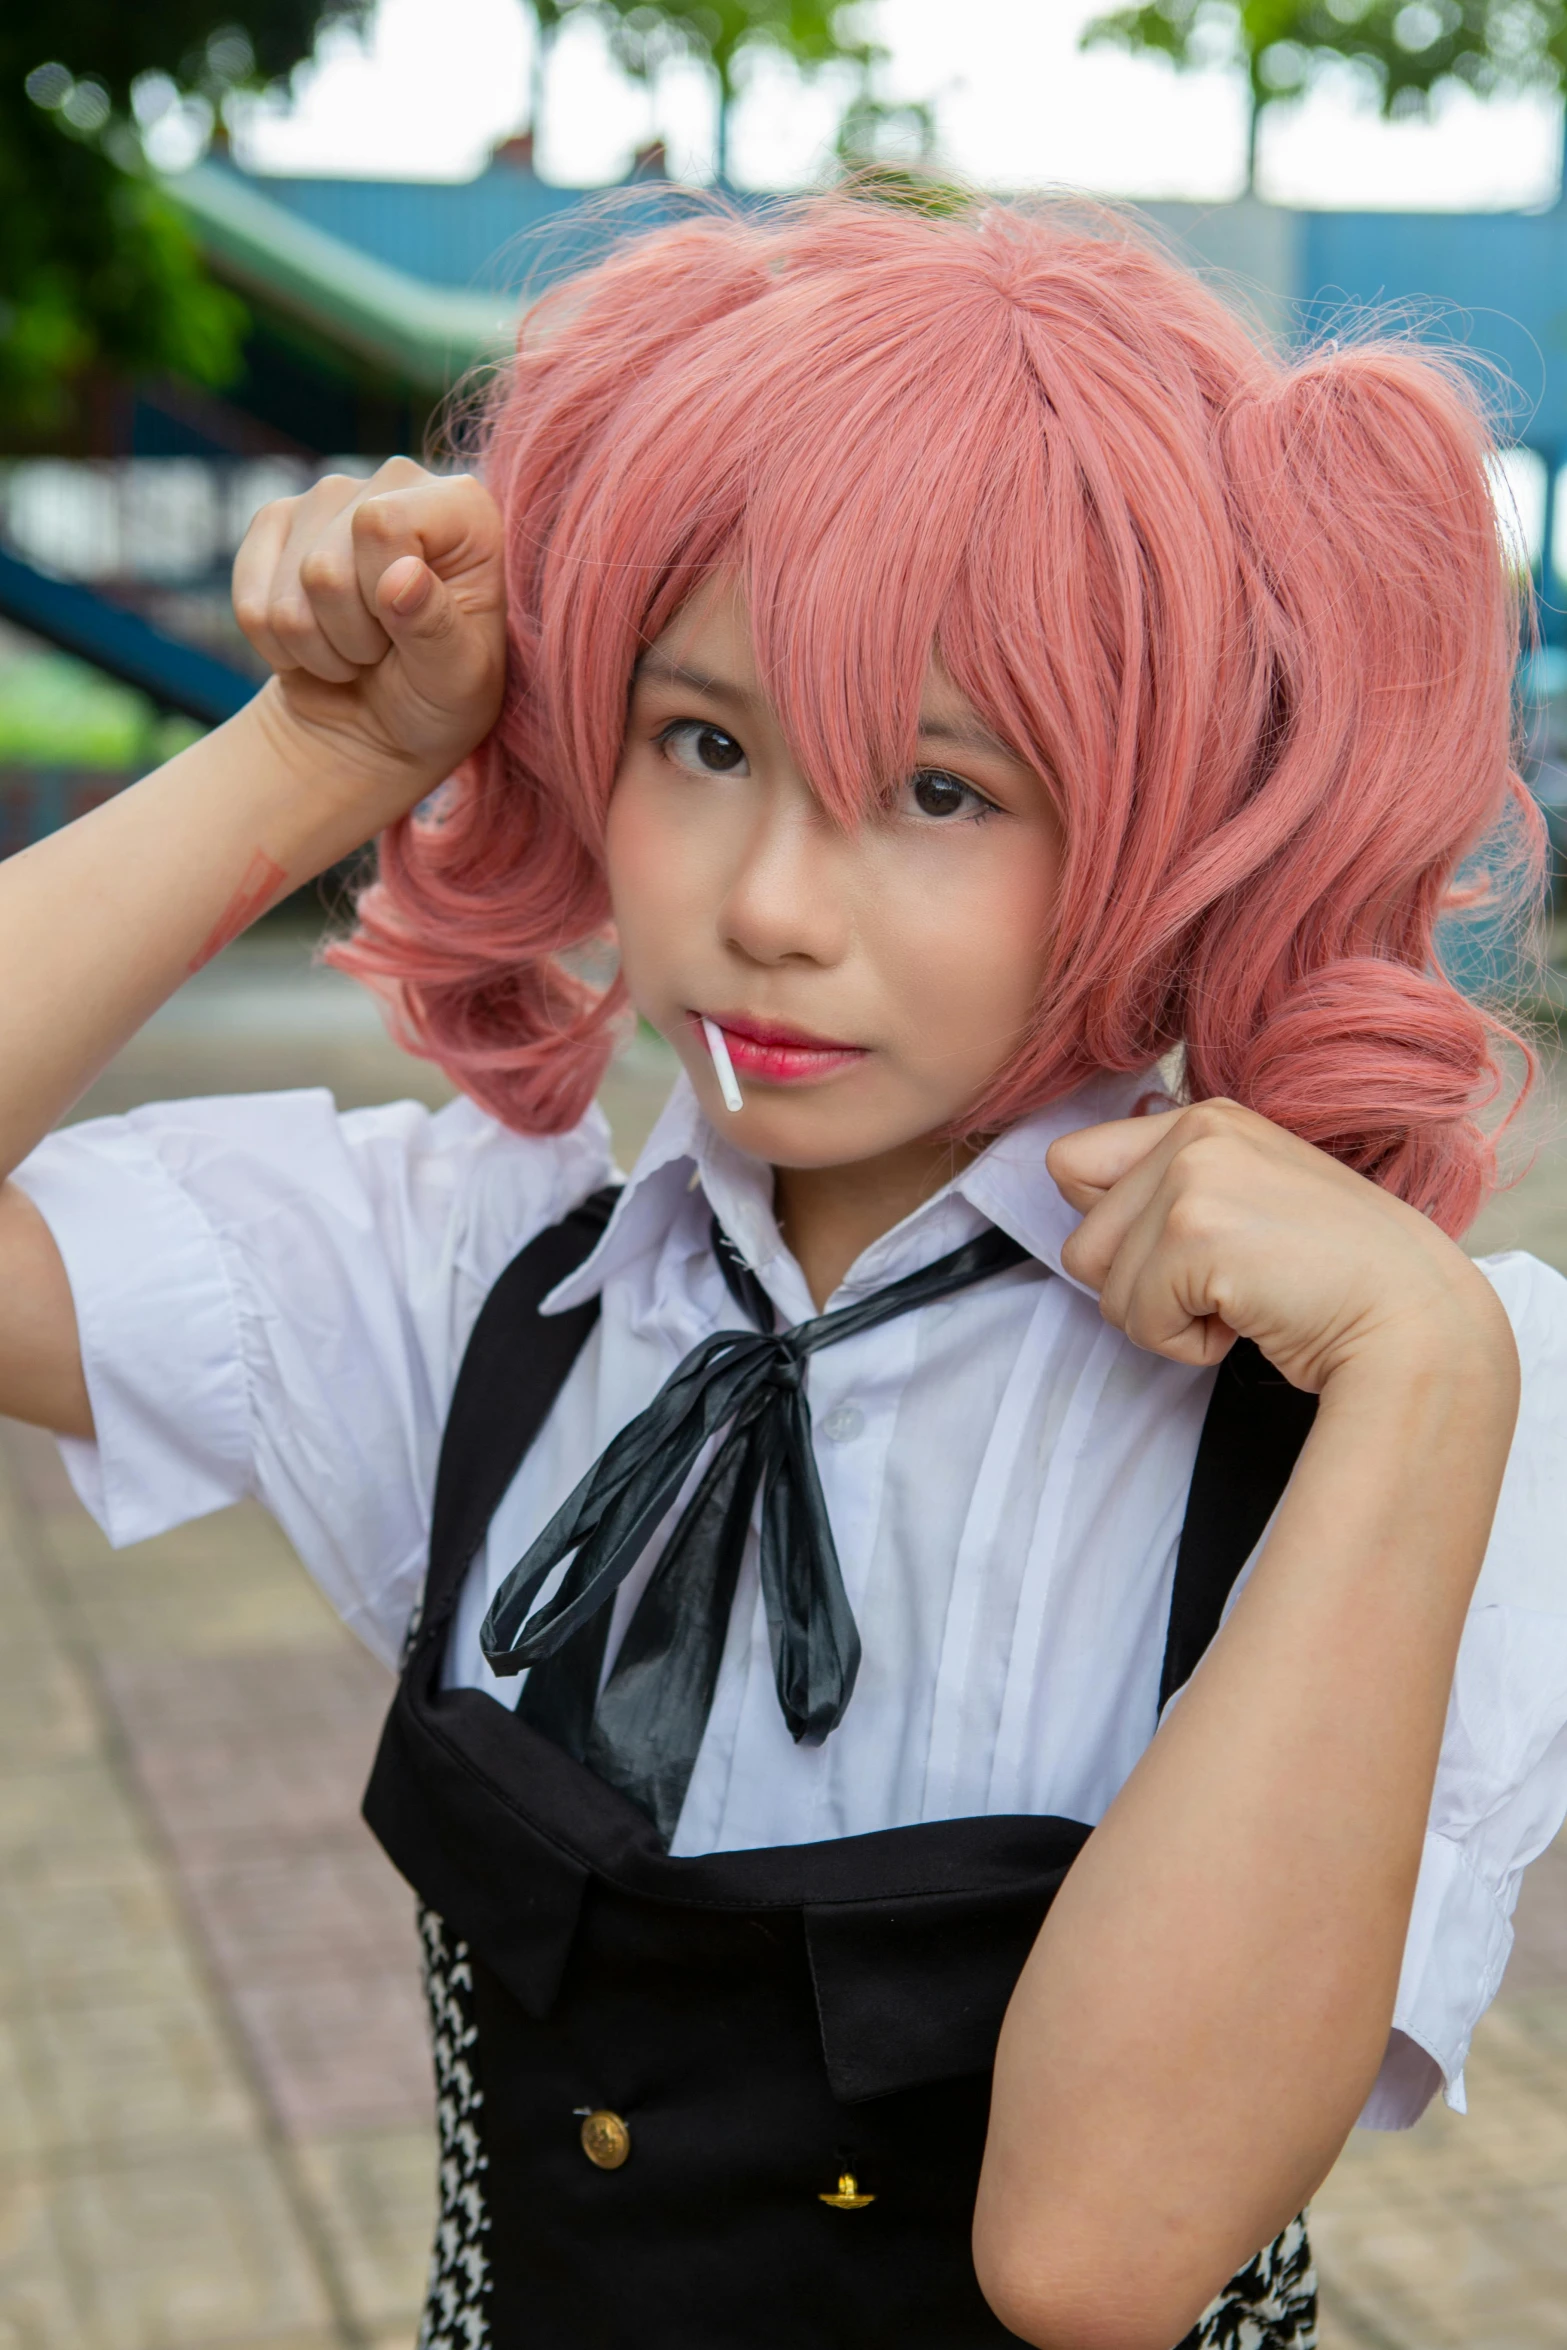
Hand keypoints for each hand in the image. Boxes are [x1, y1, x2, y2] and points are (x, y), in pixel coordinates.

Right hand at [232, 457, 507, 810]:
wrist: (384, 717)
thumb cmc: (439, 694)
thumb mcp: (458, 679)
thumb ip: (437, 628)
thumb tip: (400, 577)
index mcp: (461, 507)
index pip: (381, 524)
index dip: (382, 598)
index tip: (411, 632)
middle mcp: (395, 482)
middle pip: (326, 567)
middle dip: (351, 636)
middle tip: (385, 650)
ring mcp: (329, 496)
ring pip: (289, 590)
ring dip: (319, 647)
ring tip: (359, 650)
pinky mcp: (276, 521)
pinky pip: (251, 605)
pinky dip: (279, 647)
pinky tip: (318, 643)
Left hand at [1047, 1098, 1512, 1393]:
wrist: (1416, 1321)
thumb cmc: (1334, 1276)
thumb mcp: (1248, 1199)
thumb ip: (1170, 1188)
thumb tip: (1068, 1189)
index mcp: (1205, 1119)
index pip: (1070, 1165)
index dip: (1111, 1230)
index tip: (1183, 1253)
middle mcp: (1194, 1133)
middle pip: (1079, 1240)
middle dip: (1139, 1287)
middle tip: (1224, 1285)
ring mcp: (1193, 1179)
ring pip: (1100, 1285)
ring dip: (1163, 1318)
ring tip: (1242, 1299)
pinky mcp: (1195, 1235)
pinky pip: (1137, 1321)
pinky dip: (1186, 1345)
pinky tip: (1250, 1319)